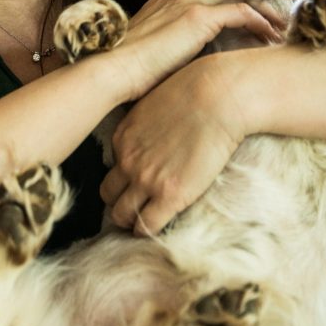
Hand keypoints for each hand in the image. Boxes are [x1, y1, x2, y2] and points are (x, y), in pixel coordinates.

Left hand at [100, 53, 253, 235]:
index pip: (111, 168)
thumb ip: (143, 127)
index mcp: (122, 139)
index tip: (135, 184)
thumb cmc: (194, 94)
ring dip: (130, 221)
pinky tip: (155, 229)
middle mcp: (128, 162)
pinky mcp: (170, 196)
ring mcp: (147, 181)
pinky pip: (147, 226)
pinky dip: (147, 232)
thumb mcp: (153, 105)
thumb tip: (148, 138)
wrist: (217, 97)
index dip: (123, 178)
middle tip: (133, 208)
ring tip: (142, 223)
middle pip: (108, 194)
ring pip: (121, 215)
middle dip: (118, 203)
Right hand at [109, 0, 285, 100]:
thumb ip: (168, 44)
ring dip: (267, 3)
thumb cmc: (125, 70)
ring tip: (287, 13)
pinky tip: (271, 34)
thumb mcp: (149, 50)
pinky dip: (259, 20)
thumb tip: (181, 59)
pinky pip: (240, 11)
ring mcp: (187, 3)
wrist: (111, 71)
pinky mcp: (198, 18)